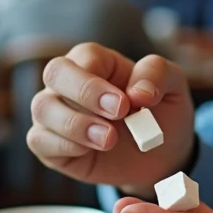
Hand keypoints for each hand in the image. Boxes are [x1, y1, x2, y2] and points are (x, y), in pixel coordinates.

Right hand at [27, 43, 195, 186]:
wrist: (159, 156)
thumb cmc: (161, 113)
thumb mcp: (173, 87)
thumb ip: (157, 74)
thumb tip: (137, 91)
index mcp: (98, 61)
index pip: (85, 56)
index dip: (101, 80)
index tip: (126, 104)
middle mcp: (69, 82)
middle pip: (55, 72)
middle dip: (84, 93)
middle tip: (118, 114)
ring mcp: (55, 111)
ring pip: (43, 107)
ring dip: (76, 125)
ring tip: (109, 140)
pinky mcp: (49, 143)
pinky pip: (39, 140)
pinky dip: (63, 146)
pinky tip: (89, 151)